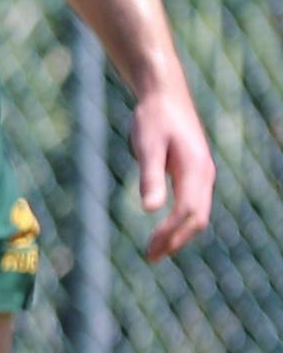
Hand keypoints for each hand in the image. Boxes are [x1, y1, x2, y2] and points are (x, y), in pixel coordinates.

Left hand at [131, 84, 216, 261]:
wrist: (164, 95)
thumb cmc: (153, 118)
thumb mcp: (147, 146)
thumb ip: (150, 177)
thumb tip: (150, 210)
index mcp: (196, 169)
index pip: (188, 211)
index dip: (171, 233)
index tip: (151, 248)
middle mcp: (204, 174)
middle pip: (197, 218)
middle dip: (176, 240)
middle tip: (152, 257)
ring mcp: (202, 173)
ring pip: (197, 212)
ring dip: (178, 234)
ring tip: (155, 251)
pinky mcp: (194, 171)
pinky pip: (193, 203)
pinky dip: (180, 221)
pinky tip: (164, 229)